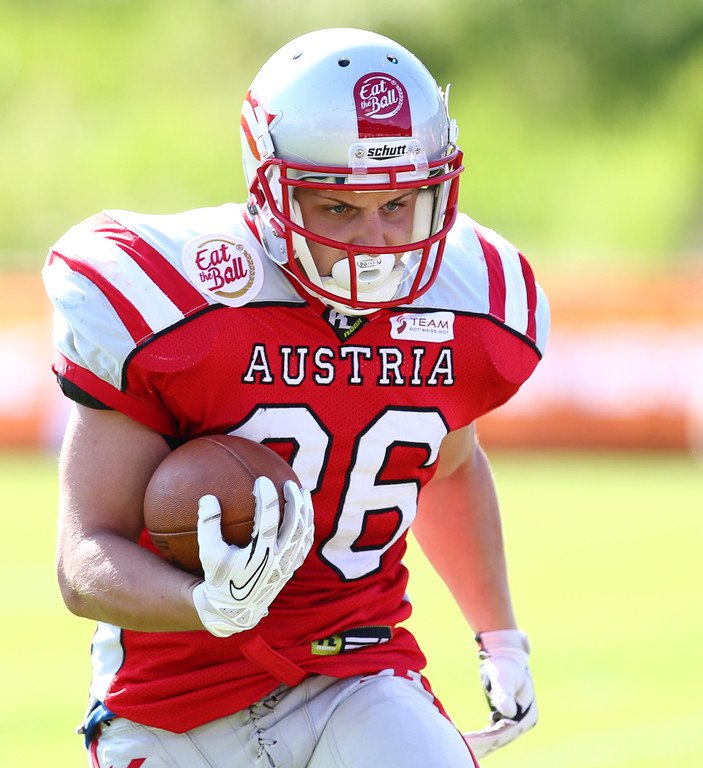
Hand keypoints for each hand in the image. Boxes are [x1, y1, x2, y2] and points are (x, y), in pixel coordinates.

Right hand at [192, 477, 313, 636]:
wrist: (235, 609)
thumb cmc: (219, 577)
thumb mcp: (208, 554)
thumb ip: (207, 526)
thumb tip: (208, 497)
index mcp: (259, 555)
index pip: (267, 520)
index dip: (267, 497)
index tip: (262, 480)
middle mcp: (278, 560)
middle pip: (294, 525)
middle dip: (294, 501)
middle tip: (288, 483)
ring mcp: (288, 565)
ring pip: (305, 534)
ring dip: (306, 511)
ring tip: (302, 492)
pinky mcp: (291, 568)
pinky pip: (305, 544)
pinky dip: (307, 526)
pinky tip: (303, 513)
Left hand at [463, 629, 537, 757]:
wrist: (506, 652)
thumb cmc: (504, 663)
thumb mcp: (503, 677)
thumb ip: (504, 694)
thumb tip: (508, 713)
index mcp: (527, 716)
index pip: (502, 734)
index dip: (483, 741)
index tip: (465, 743)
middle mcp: (524, 722)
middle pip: (499, 739)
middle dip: (479, 746)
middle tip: (459, 749)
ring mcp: (517, 721)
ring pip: (496, 738)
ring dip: (480, 745)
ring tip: (461, 748)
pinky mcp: (507, 717)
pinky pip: (493, 732)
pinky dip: (482, 737)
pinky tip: (469, 741)